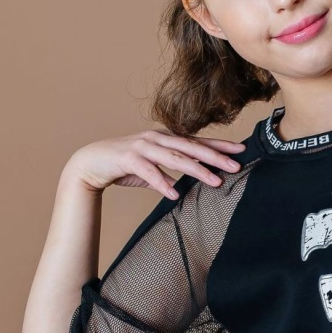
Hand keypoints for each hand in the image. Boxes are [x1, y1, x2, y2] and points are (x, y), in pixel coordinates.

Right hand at [66, 129, 246, 199]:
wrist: (90, 162)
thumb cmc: (124, 164)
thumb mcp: (152, 166)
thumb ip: (170, 171)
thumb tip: (188, 181)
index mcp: (164, 138)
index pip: (197, 142)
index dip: (219, 146)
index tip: (240, 151)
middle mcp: (156, 139)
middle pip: (191, 148)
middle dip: (215, 157)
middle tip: (236, 166)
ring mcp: (142, 147)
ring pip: (175, 158)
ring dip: (196, 170)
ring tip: (214, 181)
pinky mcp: (128, 159)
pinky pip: (149, 172)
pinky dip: (162, 183)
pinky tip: (173, 194)